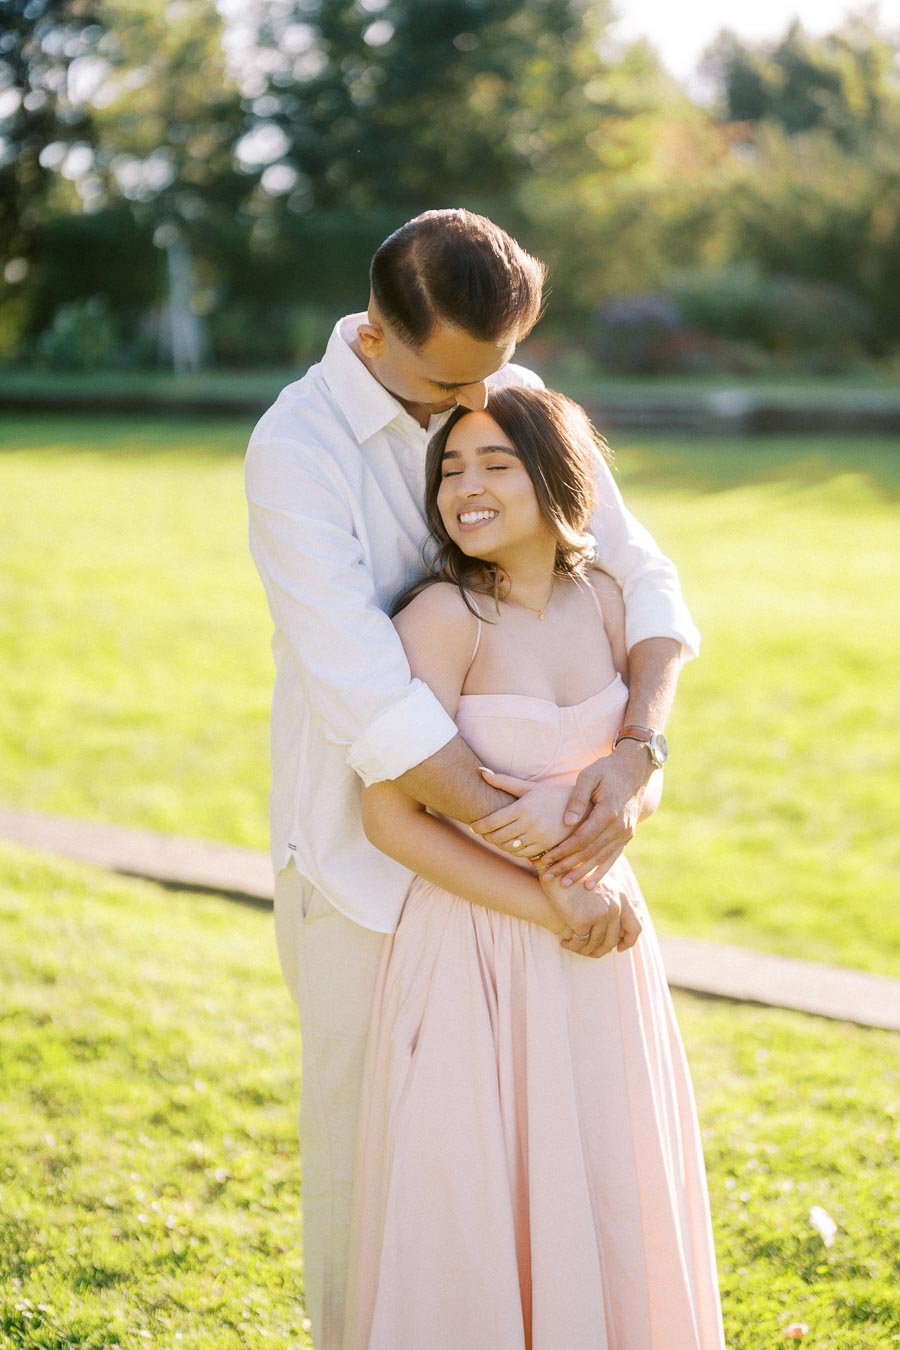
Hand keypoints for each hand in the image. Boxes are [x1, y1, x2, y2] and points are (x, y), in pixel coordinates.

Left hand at [470, 770, 575, 857]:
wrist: (579, 809)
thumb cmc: (549, 796)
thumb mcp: (528, 787)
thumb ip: (503, 781)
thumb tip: (480, 771)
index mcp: (523, 808)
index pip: (492, 822)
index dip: (478, 826)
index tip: (472, 826)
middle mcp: (530, 824)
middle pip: (497, 837)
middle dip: (485, 836)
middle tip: (481, 832)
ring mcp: (538, 837)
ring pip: (508, 847)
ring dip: (497, 844)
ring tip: (493, 837)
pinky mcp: (545, 847)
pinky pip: (521, 853)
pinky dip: (511, 850)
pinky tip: (509, 843)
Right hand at [539, 867, 642, 958]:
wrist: (557, 870)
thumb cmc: (576, 875)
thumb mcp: (602, 883)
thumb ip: (616, 897)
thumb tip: (636, 908)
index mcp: (622, 898)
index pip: (636, 927)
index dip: (629, 941)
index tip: (619, 948)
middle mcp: (615, 908)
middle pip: (613, 940)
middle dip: (601, 950)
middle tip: (590, 952)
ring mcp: (601, 914)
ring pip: (596, 944)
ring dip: (584, 950)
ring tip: (572, 946)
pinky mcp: (584, 920)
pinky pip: (581, 942)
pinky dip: (573, 945)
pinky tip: (565, 942)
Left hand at [540, 741, 652, 887]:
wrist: (634, 770)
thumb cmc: (606, 770)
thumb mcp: (588, 776)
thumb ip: (577, 798)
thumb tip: (566, 822)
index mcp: (608, 812)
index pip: (581, 838)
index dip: (562, 851)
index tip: (545, 858)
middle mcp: (619, 826)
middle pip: (589, 852)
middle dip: (567, 865)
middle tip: (548, 876)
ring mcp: (625, 833)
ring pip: (600, 859)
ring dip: (581, 873)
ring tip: (564, 884)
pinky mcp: (627, 835)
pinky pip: (613, 858)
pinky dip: (601, 872)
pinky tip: (589, 885)